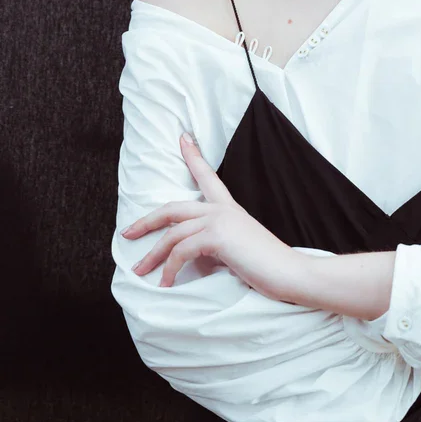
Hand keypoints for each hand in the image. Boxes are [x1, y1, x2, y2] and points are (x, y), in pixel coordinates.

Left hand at [121, 132, 301, 297]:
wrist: (290, 273)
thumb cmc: (267, 267)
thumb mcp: (236, 251)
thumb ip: (214, 247)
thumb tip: (188, 258)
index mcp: (229, 209)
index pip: (208, 176)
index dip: (193, 156)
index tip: (183, 138)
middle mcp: (223, 209)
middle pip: (173, 207)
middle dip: (147, 220)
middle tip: (128, 232)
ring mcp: (220, 220)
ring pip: (172, 233)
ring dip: (153, 255)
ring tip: (141, 272)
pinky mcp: (218, 236)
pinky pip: (181, 251)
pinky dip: (169, 269)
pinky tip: (166, 284)